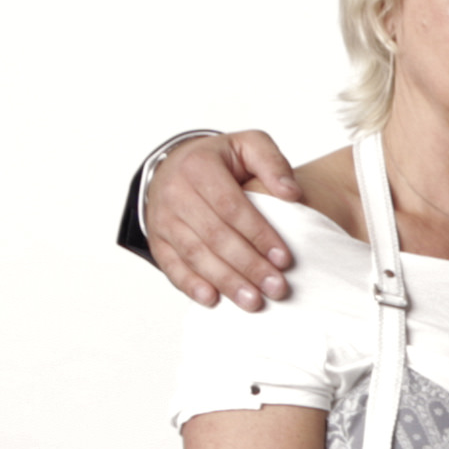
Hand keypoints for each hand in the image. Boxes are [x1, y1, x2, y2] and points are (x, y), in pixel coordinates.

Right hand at [144, 130, 306, 309]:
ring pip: (195, 254)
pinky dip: (191, 285)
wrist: (175, 165)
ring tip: (253, 301)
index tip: (284, 259)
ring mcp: (162, 218)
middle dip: (248, 265)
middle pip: (215, 235)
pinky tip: (213, 300)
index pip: (232, 207)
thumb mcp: (248, 146)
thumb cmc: (219, 160)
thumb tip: (292, 194)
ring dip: (225, 281)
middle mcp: (175, 192)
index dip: (258, 234)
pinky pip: (171, 266)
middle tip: (276, 288)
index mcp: (199, 166)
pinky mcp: (157, 240)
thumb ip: (273, 163)